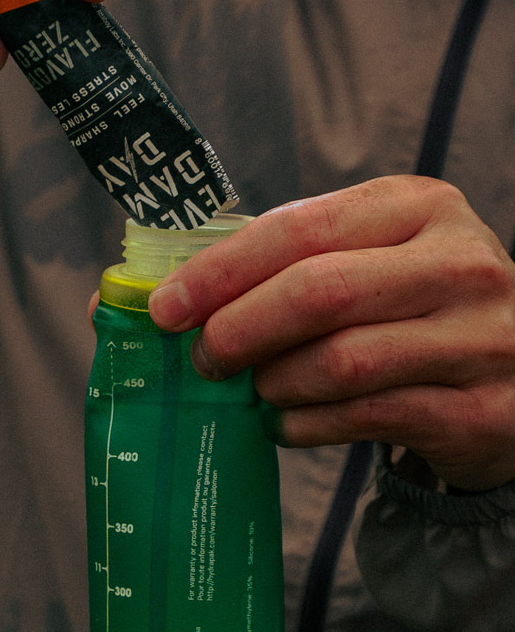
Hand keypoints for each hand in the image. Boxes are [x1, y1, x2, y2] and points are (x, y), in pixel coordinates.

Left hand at [147, 177, 514, 490]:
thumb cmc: (415, 307)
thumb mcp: (371, 259)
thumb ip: (282, 265)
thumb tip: (150, 299)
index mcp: (421, 206)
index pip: (300, 228)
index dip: (221, 270)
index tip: (165, 307)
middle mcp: (461, 263)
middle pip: (318, 291)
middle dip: (239, 329)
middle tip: (203, 358)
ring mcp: (481, 338)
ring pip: (341, 362)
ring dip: (276, 383)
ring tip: (257, 390)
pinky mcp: (481, 411)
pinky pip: (367, 417)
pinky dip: (307, 425)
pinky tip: (286, 423)